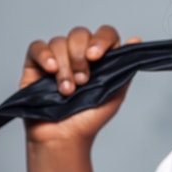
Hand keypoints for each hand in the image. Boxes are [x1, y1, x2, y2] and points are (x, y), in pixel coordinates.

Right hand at [20, 25, 140, 144]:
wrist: (63, 138)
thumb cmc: (88, 120)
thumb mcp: (115, 94)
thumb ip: (124, 67)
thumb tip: (135, 40)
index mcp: (99, 58)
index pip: (104, 34)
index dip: (101, 40)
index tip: (96, 56)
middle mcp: (77, 54)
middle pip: (79, 34)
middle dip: (80, 56)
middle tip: (82, 81)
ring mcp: (56, 58)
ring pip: (59, 42)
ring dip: (65, 66)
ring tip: (66, 90)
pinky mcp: (35, 64)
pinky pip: (37, 47)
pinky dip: (44, 55)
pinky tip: (50, 70)